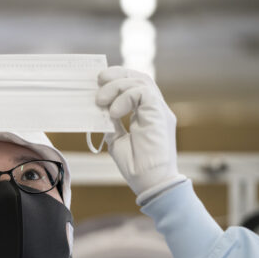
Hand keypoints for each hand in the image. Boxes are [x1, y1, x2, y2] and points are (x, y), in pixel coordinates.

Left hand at [96, 66, 185, 204]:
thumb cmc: (137, 167)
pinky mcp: (160, 114)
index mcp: (148, 115)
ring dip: (117, 86)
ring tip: (100, 101)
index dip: (119, 80)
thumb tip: (100, 112)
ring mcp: (160, 111)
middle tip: (98, 80)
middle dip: (118, 74)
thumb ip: (112, 126)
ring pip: (141, 82)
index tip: (99, 83)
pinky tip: (113, 112)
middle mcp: (156, 110)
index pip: (136, 87)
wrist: (151, 183)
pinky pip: (142, 93)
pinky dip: (124, 97)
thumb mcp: (118, 141)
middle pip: (140, 78)